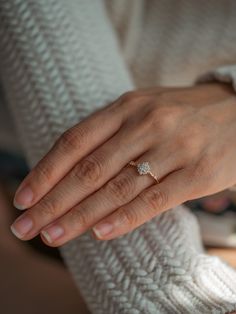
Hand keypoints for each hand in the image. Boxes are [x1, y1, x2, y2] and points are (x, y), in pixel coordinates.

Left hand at [10, 83, 235, 245]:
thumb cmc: (181, 113)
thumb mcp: (143, 109)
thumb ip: (110, 134)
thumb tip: (70, 169)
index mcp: (127, 107)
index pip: (74, 142)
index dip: (45, 172)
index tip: (23, 199)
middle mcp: (147, 124)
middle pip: (89, 169)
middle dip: (53, 201)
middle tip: (27, 227)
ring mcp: (174, 148)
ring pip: (117, 188)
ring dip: (80, 216)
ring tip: (53, 236)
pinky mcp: (199, 172)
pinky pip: (154, 200)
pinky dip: (124, 218)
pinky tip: (100, 233)